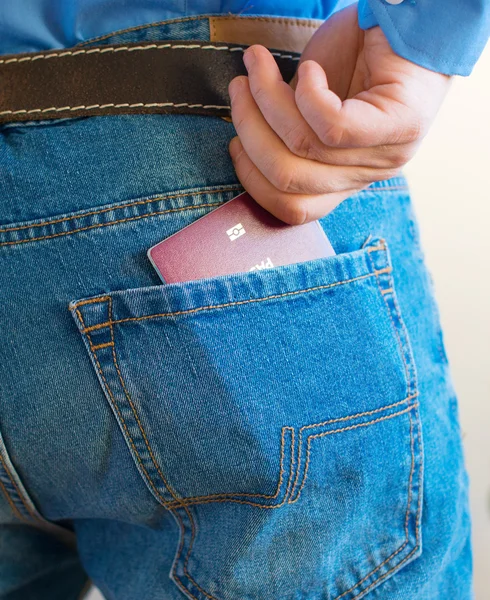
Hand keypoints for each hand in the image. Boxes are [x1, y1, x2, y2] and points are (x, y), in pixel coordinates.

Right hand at [227, 4, 451, 224]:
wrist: (408, 18)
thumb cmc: (354, 58)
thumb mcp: (308, 107)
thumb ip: (286, 134)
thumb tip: (246, 140)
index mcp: (343, 180)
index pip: (293, 209)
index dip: (252, 180)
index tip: (235, 141)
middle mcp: (365, 175)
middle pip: (290, 180)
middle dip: (251, 131)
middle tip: (239, 89)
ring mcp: (386, 154)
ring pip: (305, 148)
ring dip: (269, 101)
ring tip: (257, 64)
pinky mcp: (400, 125)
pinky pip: (334, 126)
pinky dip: (309, 94)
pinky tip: (311, 69)